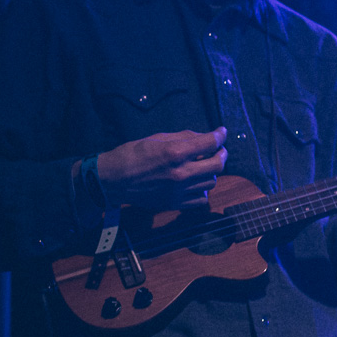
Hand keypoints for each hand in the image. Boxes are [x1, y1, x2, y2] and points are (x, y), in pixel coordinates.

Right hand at [96, 126, 227, 210]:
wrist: (114, 180)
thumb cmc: (133, 154)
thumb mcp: (157, 138)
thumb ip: (184, 137)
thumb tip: (205, 136)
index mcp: (175, 153)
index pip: (209, 143)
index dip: (220, 135)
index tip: (222, 132)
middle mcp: (180, 173)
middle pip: (217, 165)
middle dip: (222, 154)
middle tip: (219, 150)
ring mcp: (179, 191)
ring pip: (211, 182)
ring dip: (212, 172)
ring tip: (204, 166)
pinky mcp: (175, 203)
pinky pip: (201, 199)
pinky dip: (203, 190)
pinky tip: (196, 183)